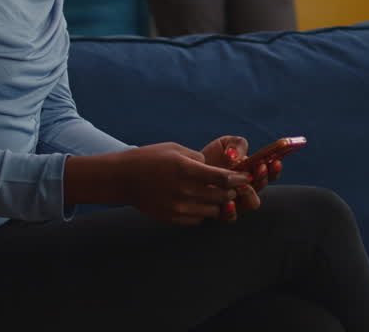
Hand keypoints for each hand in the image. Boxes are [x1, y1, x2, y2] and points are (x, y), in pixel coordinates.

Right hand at [117, 142, 248, 224]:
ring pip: (213, 210)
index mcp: (186, 170)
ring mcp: (178, 207)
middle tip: (233, 186)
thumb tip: (213, 169)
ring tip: (216, 194)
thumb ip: (198, 158)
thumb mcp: (175, 149)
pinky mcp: (172, 218)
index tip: (245, 177)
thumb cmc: (150, 158)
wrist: (123, 178)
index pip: (223, 178)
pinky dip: (204, 212)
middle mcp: (184, 191)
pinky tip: (199, 202)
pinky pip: (198, 219)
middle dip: (231, 191)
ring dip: (219, 203)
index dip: (238, 179)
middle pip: (221, 196)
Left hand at [198, 135, 281, 220]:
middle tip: (259, 168)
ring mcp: (236, 200)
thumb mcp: (226, 143)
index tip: (274, 161)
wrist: (190, 169)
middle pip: (262, 187)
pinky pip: (231, 216)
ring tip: (243, 186)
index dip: (274, 169)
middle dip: (263, 178)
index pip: (270, 173)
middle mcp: (247, 188)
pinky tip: (228, 201)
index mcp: (252, 171)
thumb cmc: (212, 156)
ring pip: (252, 203)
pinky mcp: (221, 211)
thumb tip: (236, 155)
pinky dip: (232, 210)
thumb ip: (237, 144)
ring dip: (251, 194)